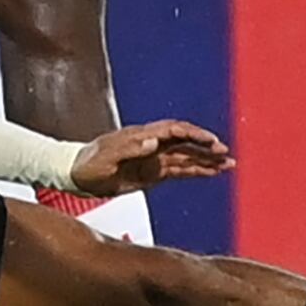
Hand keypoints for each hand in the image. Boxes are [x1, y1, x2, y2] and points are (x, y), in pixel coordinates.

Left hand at [67, 120, 234, 196]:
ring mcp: (153, 159)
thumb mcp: (106, 157)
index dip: (192, 134)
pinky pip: (179, 171)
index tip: (210, 141)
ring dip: (207, 160)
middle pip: (184, 142)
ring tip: (229, 164)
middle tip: (225, 153)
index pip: (173, 130)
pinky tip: (212, 173)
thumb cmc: (88, 164)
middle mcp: (151, 145)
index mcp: (141, 136)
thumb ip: (130, 149)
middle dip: (205, 146)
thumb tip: (154, 141)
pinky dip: (197, 171)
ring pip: (186, 157)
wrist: (76, 175)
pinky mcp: (152, 173)